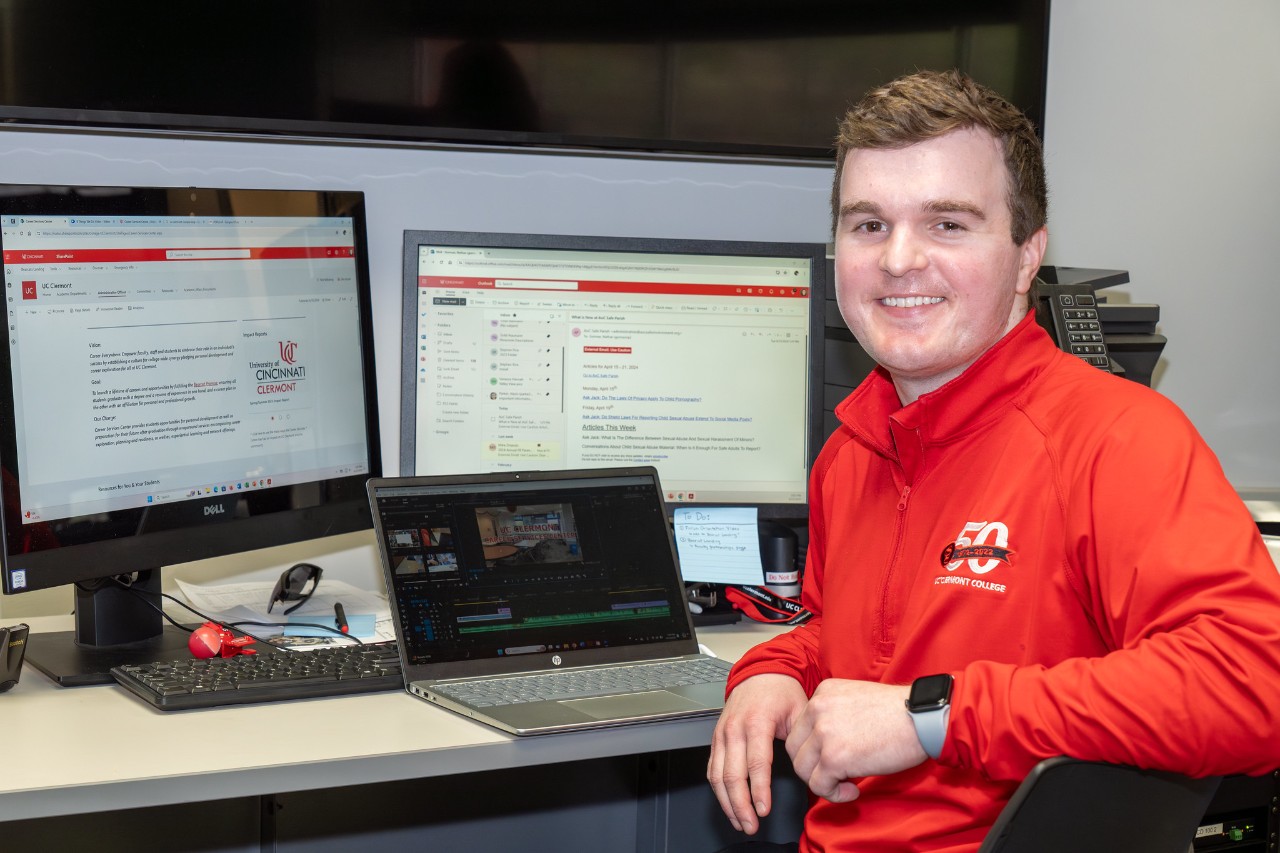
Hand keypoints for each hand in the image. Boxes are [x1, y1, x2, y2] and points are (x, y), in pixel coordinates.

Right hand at [707, 673, 806, 834]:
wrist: (761, 673)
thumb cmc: (781, 691)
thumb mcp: (799, 711)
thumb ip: (803, 741)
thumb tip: (813, 769)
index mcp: (757, 721)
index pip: (756, 763)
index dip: (758, 791)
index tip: (763, 810)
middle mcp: (735, 728)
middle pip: (732, 775)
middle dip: (741, 805)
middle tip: (752, 824)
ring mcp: (722, 733)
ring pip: (717, 776)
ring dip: (728, 803)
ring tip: (740, 822)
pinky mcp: (716, 738)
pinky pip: (712, 769)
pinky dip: (718, 791)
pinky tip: (729, 805)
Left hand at [784, 679, 926, 802]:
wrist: (922, 718)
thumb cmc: (899, 713)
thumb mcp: (857, 699)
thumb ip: (835, 714)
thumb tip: (823, 744)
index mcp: (823, 693)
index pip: (800, 727)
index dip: (813, 748)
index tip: (831, 757)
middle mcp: (817, 709)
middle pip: (794, 748)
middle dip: (812, 766)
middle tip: (834, 774)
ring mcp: (823, 733)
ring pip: (802, 769)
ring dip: (822, 782)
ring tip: (845, 783)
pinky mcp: (834, 758)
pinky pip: (819, 786)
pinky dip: (834, 794)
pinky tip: (852, 790)